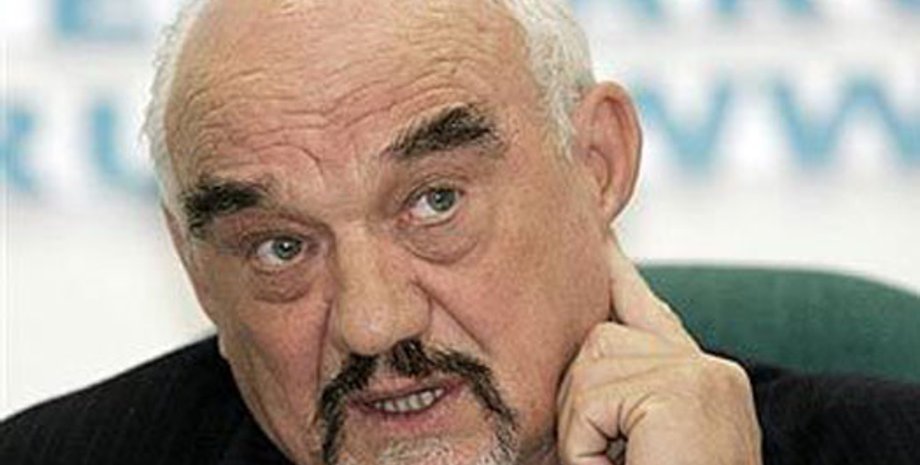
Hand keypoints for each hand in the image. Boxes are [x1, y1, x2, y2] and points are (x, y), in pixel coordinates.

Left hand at [556, 243, 761, 464]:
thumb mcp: (649, 435)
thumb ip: (630, 390)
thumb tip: (590, 346)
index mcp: (705, 377)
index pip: (651, 312)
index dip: (620, 274)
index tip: (601, 233)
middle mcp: (709, 369)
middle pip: (600, 342)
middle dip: (580, 397)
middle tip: (602, 455)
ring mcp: (697, 375)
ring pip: (587, 372)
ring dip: (581, 432)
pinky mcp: (678, 392)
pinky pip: (589, 404)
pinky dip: (582, 450)